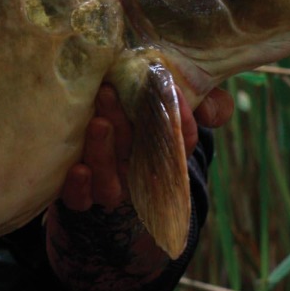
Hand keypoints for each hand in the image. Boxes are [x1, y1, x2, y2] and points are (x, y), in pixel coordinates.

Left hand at [57, 84, 231, 212]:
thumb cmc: (132, 118)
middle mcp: (138, 172)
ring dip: (103, 153)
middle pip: (139, 155)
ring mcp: (109, 185)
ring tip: (97, 123)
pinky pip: (79, 200)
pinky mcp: (80, 196)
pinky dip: (78, 188)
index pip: (183, 141)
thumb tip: (211, 111)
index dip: (184, 121)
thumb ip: (198, 100)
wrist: (94, 151)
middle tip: (110, 91)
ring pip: (109, 181)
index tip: (174, 90)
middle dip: (125, 125)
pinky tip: (77, 169)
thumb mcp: (162, 102)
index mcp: (162, 152)